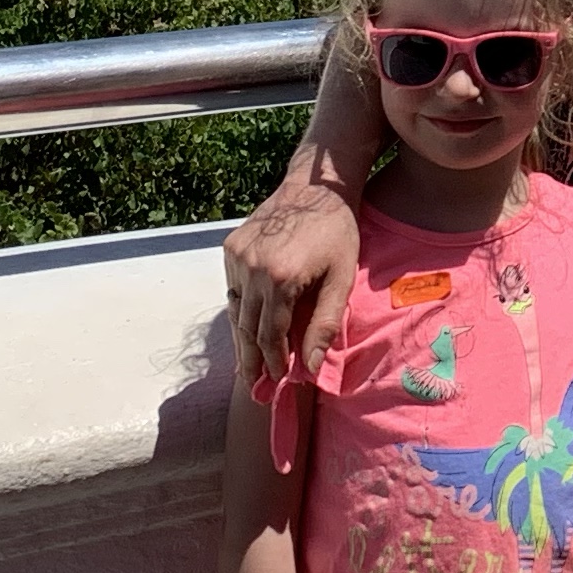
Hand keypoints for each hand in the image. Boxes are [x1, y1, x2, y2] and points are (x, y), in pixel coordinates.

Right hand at [224, 177, 362, 391]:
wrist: (315, 187)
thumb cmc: (337, 232)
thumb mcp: (342, 279)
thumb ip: (325, 324)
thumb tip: (310, 367)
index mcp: (281, 278)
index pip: (270, 334)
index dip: (274, 360)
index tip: (277, 379)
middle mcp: (252, 269)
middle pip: (247, 327)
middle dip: (251, 359)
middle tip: (253, 385)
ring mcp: (237, 257)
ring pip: (235, 311)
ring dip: (241, 339)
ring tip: (246, 365)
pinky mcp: (231, 247)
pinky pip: (232, 289)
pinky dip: (239, 311)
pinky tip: (246, 328)